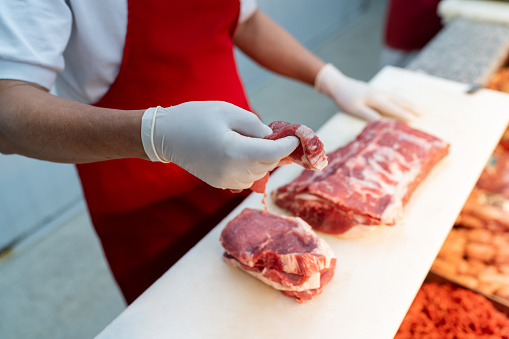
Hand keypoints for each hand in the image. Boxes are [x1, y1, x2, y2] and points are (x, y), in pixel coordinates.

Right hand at [141, 101, 298, 188]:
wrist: (164, 136)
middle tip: (279, 136)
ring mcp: (225, 181)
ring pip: (258, 174)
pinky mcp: (219, 183)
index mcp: (234, 151)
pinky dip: (252, 167)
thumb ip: (254, 125)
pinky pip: (245, 178)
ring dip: (264, 160)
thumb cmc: (195, 117)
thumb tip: (270, 137)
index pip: (272, 154)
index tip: (295, 137)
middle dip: (277, 151)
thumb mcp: (227, 111)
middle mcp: (231, 171)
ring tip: (257, 143)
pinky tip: (244, 153)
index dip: (288, 145)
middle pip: (267, 165)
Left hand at [315, 64, 418, 120]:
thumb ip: (367, 114)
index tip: (414, 119)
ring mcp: (379, 91)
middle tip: (424, 112)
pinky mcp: (377, 91)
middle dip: (411, 106)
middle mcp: (380, 93)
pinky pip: (393, 96)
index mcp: (375, 98)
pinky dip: (401, 99)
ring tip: (419, 107)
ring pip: (397, 97)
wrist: (339, 85)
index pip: (392, 107)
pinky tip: (404, 102)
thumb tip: (380, 121)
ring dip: (408, 102)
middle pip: (399, 100)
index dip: (403, 113)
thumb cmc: (345, 98)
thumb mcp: (354, 108)